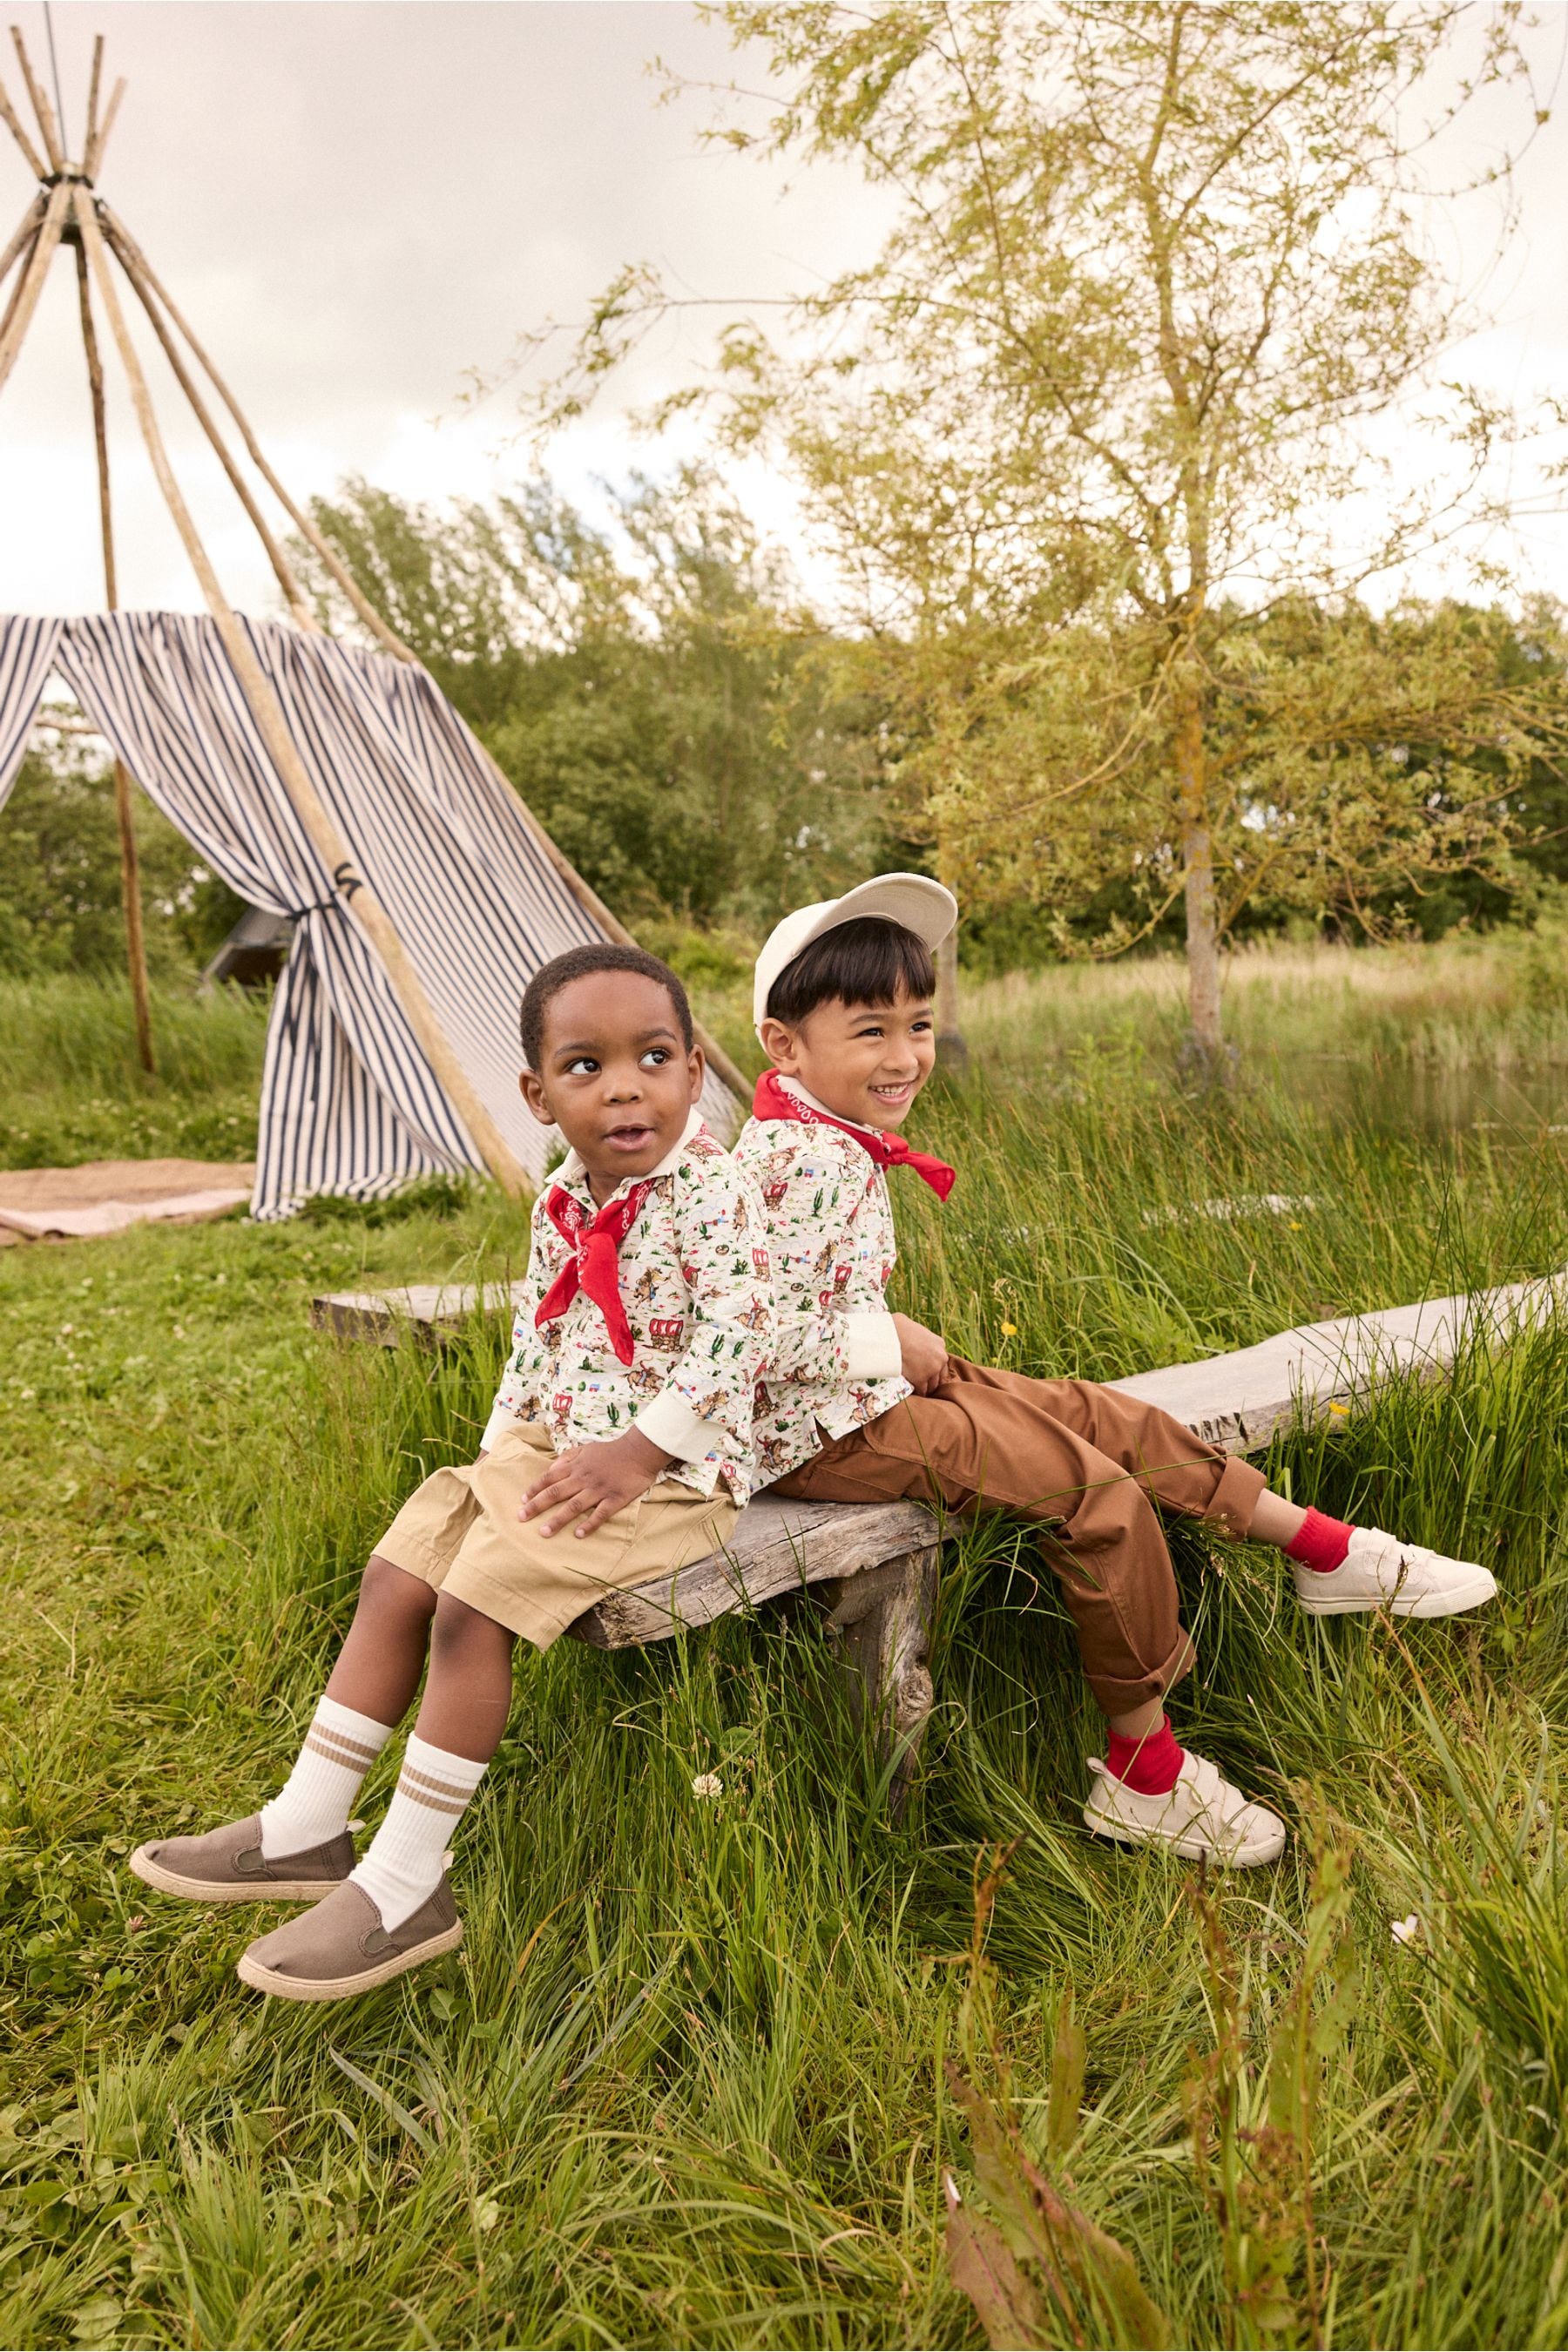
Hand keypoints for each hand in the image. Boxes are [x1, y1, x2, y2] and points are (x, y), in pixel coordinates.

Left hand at [517, 1427, 673, 1537]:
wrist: (639, 1452)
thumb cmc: (611, 1451)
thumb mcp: (586, 1448)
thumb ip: (567, 1458)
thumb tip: (551, 1469)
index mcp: (576, 1466)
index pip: (549, 1478)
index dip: (534, 1489)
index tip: (522, 1501)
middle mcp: (584, 1478)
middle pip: (556, 1493)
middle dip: (537, 1506)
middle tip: (521, 1518)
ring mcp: (599, 1489)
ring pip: (574, 1506)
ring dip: (558, 1519)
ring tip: (544, 1532)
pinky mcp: (615, 1498)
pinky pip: (600, 1514)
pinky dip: (589, 1524)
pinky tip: (578, 1535)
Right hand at [892, 1312, 949, 1393]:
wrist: (891, 1334)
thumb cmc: (898, 1327)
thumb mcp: (917, 1329)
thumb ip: (921, 1339)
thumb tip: (913, 1340)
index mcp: (940, 1344)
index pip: (941, 1361)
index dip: (933, 1368)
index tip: (926, 1371)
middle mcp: (940, 1357)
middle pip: (939, 1375)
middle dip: (931, 1380)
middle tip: (922, 1383)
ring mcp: (932, 1369)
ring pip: (932, 1385)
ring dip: (925, 1387)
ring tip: (916, 1389)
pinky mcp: (921, 1378)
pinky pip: (921, 1390)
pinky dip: (917, 1392)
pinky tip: (911, 1391)